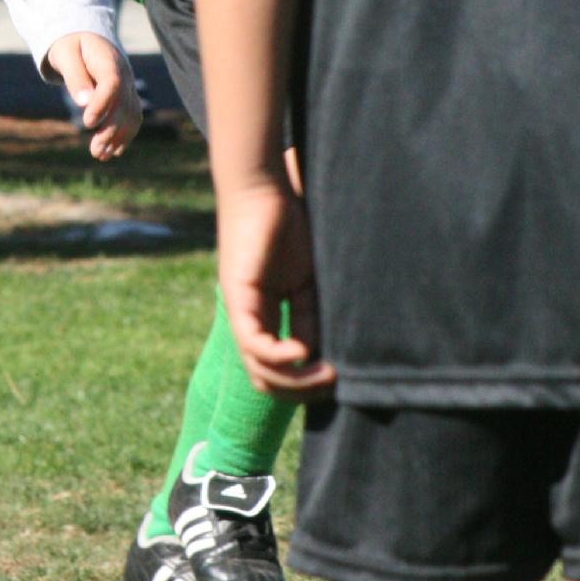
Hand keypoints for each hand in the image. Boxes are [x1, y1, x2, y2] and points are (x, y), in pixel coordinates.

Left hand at [45, 33, 141, 160]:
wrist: (84, 40)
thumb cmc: (70, 47)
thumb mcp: (65, 56)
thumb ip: (74, 77)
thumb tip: (83, 102)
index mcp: (107, 60)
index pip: (112, 83)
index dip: (102, 104)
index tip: (87, 123)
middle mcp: (124, 74)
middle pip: (124, 104)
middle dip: (110, 129)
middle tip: (94, 151)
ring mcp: (128, 86)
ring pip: (132, 113)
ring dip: (119, 137)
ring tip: (100, 155)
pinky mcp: (127, 96)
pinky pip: (132, 117)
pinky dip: (125, 135)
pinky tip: (113, 151)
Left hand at [219, 176, 335, 397]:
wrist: (265, 187)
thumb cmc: (289, 223)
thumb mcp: (308, 280)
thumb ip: (312, 314)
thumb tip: (322, 352)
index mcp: (266, 316)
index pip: (280, 368)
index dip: (308, 382)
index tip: (340, 376)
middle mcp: (249, 319)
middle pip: (266, 380)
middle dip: (302, 392)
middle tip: (334, 383)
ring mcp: (241, 309)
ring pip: (259, 370)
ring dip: (295, 382)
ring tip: (327, 374)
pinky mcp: (238, 296)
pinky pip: (253, 343)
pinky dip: (279, 357)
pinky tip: (301, 352)